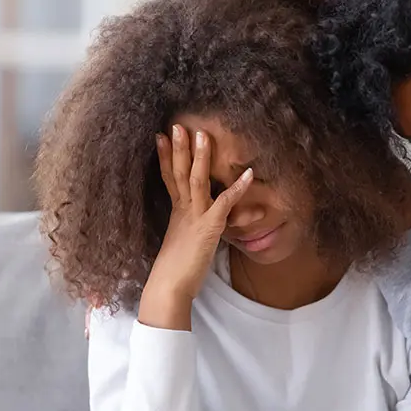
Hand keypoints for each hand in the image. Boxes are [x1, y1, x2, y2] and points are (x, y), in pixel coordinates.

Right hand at [139, 125, 252, 328]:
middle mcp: (182, 210)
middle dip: (179, 148)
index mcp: (175, 212)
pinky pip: (224, 202)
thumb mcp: (181, 242)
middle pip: (179, 172)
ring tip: (203, 135)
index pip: (168, 177)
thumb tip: (194, 226)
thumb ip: (188, 228)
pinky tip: (249, 174)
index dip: (166, 156)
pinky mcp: (209, 227)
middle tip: (178, 124)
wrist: (169, 286)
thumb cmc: (175, 270)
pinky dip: (237, 187)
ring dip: (200, 157)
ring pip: (196, 180)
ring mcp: (195, 216)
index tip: (161, 136)